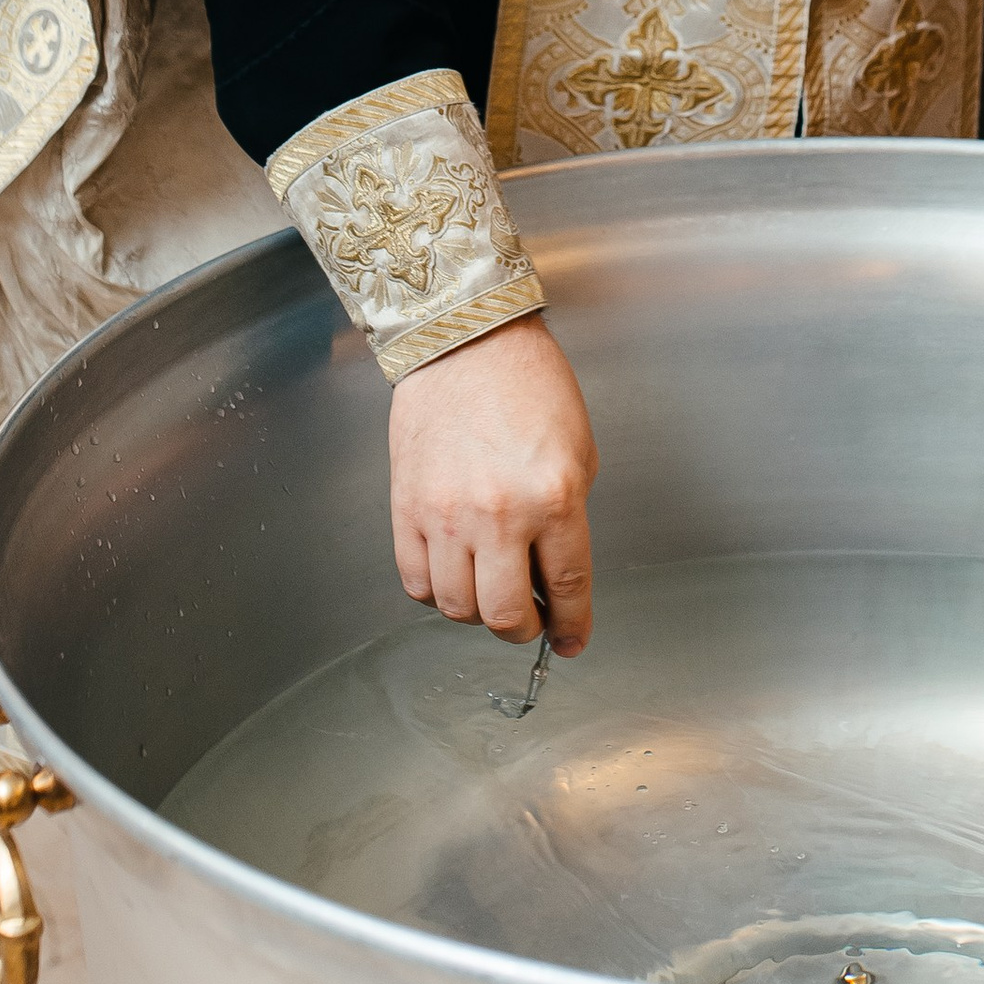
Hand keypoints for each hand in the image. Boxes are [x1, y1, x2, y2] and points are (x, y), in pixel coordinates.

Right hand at [389, 311, 598, 650]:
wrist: (466, 343)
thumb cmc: (528, 385)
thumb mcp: (577, 452)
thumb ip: (567, 520)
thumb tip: (552, 575)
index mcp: (554, 497)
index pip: (567, 588)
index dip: (571, 626)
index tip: (571, 640)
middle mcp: (500, 513)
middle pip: (505, 615)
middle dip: (524, 629)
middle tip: (531, 618)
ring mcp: (447, 514)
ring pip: (457, 607)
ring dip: (479, 613)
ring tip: (491, 589)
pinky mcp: (407, 508)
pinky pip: (417, 581)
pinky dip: (437, 592)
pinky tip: (455, 571)